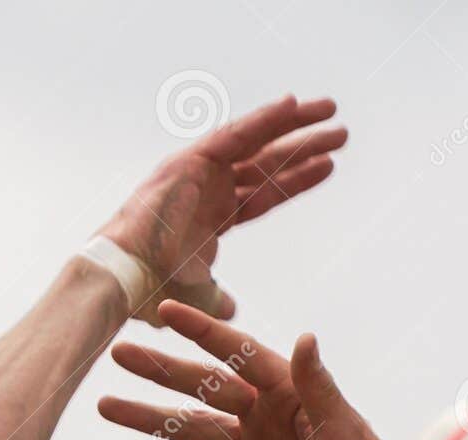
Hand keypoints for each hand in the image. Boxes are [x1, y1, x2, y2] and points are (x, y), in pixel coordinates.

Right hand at [96, 96, 345, 324]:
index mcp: (212, 214)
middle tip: (339, 132)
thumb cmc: (152, 288)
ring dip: (294, 126)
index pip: (264, 193)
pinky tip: (293, 105)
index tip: (329, 166)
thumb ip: (217, 297)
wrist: (127, 278)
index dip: (296, 180)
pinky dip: (264, 120)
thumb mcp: (198, 295)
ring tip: (331, 112)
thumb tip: (230, 307)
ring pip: (257, 143)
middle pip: (266, 163)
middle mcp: (208, 187)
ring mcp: (199, 171)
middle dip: (303, 146)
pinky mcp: (191, 161)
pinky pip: (235, 136)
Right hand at [99, 302, 428, 439]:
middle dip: (160, 371)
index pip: (235, 353)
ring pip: (190, 432)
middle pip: (201, 388)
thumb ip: (317, 383)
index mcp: (285, 389)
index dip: (201, 332)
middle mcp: (261, 413)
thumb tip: (306, 337)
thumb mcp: (342, 423)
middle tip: (117, 353)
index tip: (165, 310)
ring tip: (104, 407)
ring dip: (148, 420)